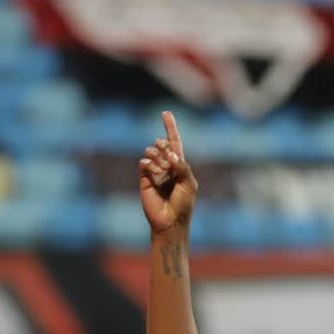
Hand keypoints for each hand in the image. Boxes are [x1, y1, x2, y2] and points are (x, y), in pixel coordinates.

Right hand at [139, 111, 198, 234]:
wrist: (170, 221)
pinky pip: (143, 162)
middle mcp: (166, 166)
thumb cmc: (184, 204)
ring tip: (161, 171)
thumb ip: (182, 167)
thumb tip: (170, 153)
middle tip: (168, 161)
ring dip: (156, 157)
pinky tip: (152, 172)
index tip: (165, 113)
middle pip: (161, 144)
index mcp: (180, 166)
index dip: (170, 128)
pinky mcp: (144, 178)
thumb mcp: (190, 184)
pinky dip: (148, 165)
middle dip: (163, 147)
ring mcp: (155, 171)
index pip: (174, 143)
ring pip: (151, 151)